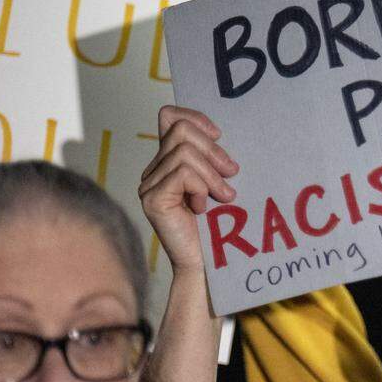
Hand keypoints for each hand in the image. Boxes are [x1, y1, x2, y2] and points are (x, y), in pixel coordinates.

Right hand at [139, 106, 238, 274]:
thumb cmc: (218, 226)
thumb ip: (214, 160)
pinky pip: (183, 173)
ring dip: (212, 174)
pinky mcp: (153, 199)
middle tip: (232, 173)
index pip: (169, 116)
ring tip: (225, 196)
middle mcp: (153, 171)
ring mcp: (149, 185)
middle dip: (213, 149)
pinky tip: (204, 207)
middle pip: (180, 130)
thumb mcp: (219, 183)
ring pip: (184, 153)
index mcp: (168, 162)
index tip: (219, 136)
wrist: (208, 265)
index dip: (195, 117)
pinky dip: (202, 186)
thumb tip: (220, 134)